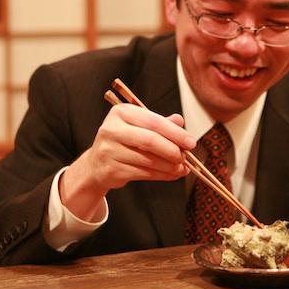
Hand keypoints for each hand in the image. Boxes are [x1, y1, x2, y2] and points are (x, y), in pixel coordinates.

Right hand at [59, 103, 196, 220]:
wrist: (97, 163)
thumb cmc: (123, 141)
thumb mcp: (139, 126)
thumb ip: (160, 123)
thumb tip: (180, 121)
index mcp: (121, 112)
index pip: (153, 122)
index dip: (175, 133)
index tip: (190, 142)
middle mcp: (112, 129)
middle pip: (150, 141)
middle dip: (173, 150)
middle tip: (186, 157)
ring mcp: (109, 150)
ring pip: (148, 160)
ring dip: (170, 166)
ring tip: (182, 168)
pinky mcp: (112, 169)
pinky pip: (144, 173)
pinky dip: (162, 175)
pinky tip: (172, 174)